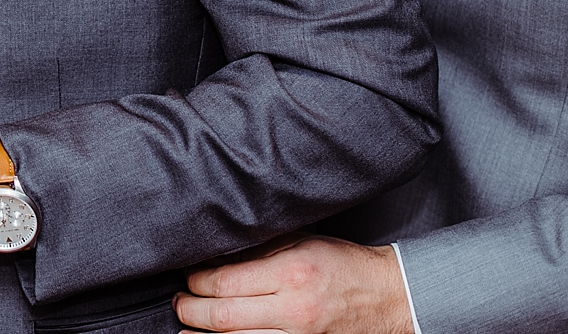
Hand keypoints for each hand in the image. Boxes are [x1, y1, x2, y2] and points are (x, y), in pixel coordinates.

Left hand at [175, 235, 413, 333]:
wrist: (388, 296)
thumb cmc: (343, 265)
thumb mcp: (301, 243)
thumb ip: (258, 250)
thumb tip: (215, 256)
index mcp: (289, 273)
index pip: (224, 282)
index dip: (196, 281)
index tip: (188, 277)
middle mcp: (293, 309)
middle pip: (223, 316)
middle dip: (190, 310)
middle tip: (179, 303)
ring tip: (185, 328)